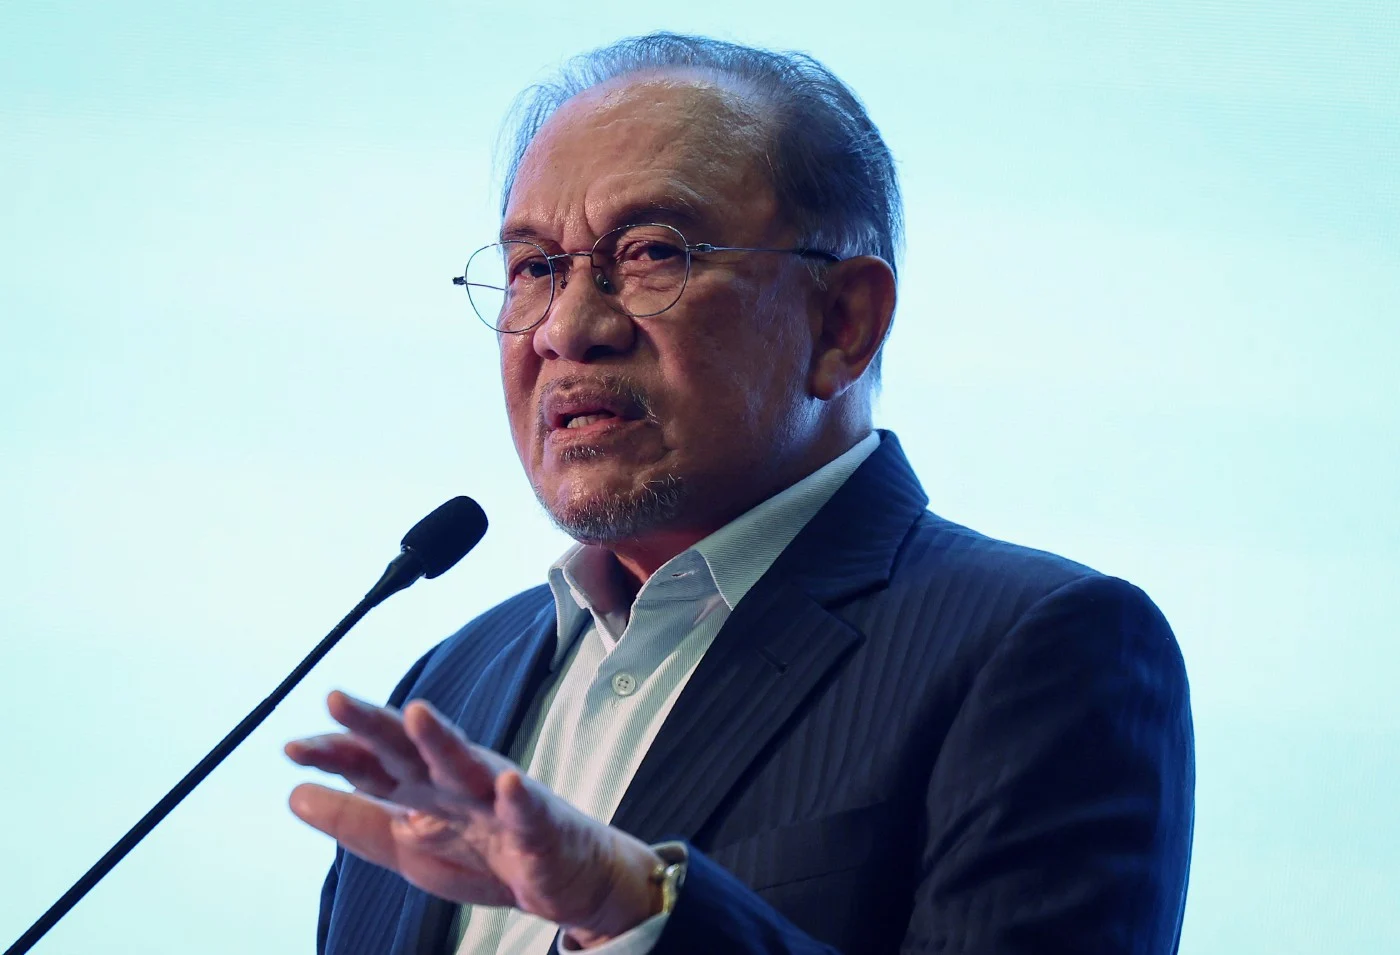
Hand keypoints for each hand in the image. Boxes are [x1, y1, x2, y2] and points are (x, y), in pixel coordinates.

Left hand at [285, 691, 662, 946]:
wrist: (564, 876)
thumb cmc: (486, 852)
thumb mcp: (406, 845)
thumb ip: (355, 821)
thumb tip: (293, 795)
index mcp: (423, 787)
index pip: (372, 762)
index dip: (335, 753)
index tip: (292, 749)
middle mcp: (456, 780)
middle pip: (410, 746)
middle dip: (375, 722)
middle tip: (336, 699)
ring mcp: (498, 798)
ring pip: (465, 763)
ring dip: (442, 739)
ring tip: (418, 714)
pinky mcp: (538, 825)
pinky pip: (526, 810)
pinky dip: (518, 798)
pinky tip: (509, 785)